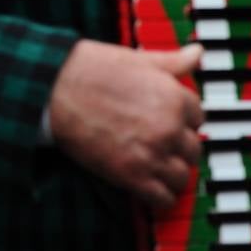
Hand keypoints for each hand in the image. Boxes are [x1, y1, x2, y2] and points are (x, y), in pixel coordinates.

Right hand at [49, 40, 203, 208]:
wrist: (52, 89)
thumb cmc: (89, 70)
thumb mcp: (136, 59)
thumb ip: (172, 61)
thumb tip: (197, 52)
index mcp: (173, 98)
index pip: (199, 117)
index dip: (182, 118)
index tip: (168, 121)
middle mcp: (169, 128)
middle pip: (193, 149)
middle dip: (178, 147)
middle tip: (159, 144)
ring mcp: (151, 154)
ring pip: (182, 176)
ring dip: (171, 173)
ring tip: (155, 166)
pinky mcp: (130, 175)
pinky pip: (164, 199)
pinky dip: (159, 196)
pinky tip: (148, 186)